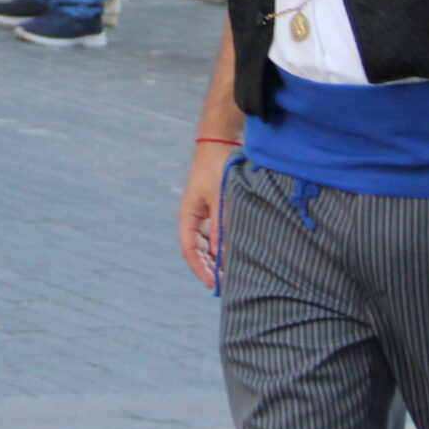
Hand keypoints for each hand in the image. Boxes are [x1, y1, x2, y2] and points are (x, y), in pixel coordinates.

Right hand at [178, 143, 230, 290]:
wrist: (221, 144)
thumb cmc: (216, 170)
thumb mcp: (220, 200)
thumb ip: (221, 227)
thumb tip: (223, 255)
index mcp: (188, 215)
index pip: (189, 249)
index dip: (199, 268)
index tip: (212, 284)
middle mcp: (195, 218)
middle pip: (199, 250)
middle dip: (210, 267)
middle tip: (227, 284)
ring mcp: (206, 214)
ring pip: (210, 243)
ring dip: (219, 257)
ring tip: (235, 271)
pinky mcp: (218, 209)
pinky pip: (220, 233)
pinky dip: (227, 243)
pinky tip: (239, 251)